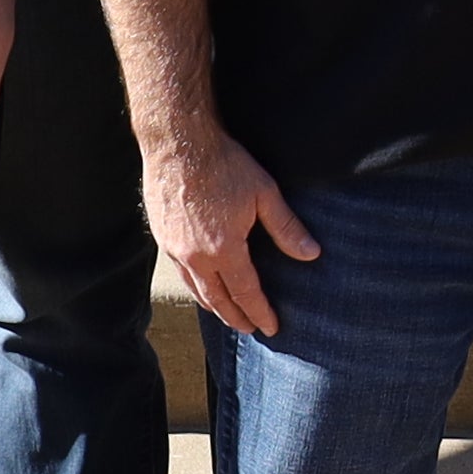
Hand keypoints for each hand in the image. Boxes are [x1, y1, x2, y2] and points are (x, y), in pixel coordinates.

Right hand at [143, 128, 318, 342]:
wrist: (178, 143)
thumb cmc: (224, 164)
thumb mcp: (264, 194)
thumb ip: (286, 228)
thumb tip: (311, 254)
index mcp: (223, 250)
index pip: (246, 292)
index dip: (260, 312)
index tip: (272, 327)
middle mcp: (195, 257)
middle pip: (217, 299)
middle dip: (236, 318)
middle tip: (250, 330)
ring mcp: (174, 248)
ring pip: (195, 289)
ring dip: (213, 306)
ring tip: (227, 316)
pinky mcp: (161, 237)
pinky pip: (179, 273)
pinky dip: (194, 287)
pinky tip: (200, 286)